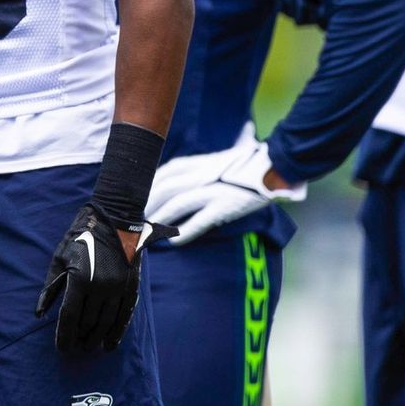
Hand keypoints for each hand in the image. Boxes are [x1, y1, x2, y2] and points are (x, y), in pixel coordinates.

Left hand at [35, 204, 165, 353]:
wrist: (113, 219)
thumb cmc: (80, 237)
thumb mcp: (59, 259)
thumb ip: (50, 287)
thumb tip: (39, 313)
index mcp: (80, 279)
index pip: (70, 315)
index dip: (65, 335)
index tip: (62, 349)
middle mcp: (101, 287)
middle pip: (88, 322)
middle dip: (80, 338)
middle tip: (75, 349)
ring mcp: (118, 287)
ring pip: (107, 321)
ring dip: (97, 337)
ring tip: (89, 348)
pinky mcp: (131, 286)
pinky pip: (125, 315)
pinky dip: (117, 331)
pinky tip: (110, 343)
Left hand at [146, 128, 305, 243]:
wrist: (272, 167)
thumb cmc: (240, 167)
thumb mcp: (210, 162)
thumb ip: (190, 171)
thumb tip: (166, 184)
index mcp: (195, 163)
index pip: (161, 175)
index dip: (144, 190)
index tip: (132, 202)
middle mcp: (200, 175)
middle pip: (163, 189)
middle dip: (146, 206)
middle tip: (133, 222)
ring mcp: (212, 190)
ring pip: (177, 204)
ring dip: (159, 220)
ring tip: (147, 234)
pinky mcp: (225, 205)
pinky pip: (201, 221)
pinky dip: (186, 231)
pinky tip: (175, 243)